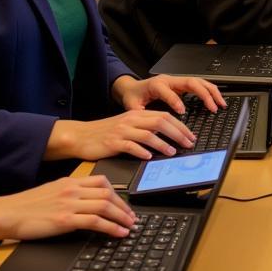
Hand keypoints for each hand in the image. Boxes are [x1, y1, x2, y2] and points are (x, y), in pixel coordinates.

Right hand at [0, 175, 135, 244]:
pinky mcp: (65, 219)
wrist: (8, 213)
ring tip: (130, 226)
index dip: (118, 193)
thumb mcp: (52, 192)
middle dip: (124, 206)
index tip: (124, 203)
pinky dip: (111, 227)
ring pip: (105, 206)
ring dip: (121, 217)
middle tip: (132, 217)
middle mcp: (72, 190)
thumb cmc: (27, 206)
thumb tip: (87, 201)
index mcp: (70, 181)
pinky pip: (95, 221)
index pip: (102, 181)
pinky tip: (118, 233)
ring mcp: (69, 204)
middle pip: (108, 193)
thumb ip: (70, 193)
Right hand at [46, 109, 198, 161]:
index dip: (180, 126)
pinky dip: (142, 151)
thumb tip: (167, 136)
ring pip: (148, 134)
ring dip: (163, 143)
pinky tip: (149, 156)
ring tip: (172, 152)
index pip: (164, 116)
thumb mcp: (127, 125)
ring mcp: (122, 130)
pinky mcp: (113, 142)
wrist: (81, 135)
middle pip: (161, 122)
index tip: (190, 135)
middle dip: (178, 133)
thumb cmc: (105, 133)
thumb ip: (145, 128)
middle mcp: (132, 119)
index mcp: (137, 114)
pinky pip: (131, 146)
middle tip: (188, 143)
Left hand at [112, 74, 225, 113]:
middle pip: (191, 82)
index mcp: (156, 84)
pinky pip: (199, 84)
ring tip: (220, 103)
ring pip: (199, 81)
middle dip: (204, 94)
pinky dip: (209, 91)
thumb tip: (148, 127)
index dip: (175, 101)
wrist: (132, 87)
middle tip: (213, 108)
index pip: (169, 91)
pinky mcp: (181, 84)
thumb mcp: (131, 106)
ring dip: (211, 92)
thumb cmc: (133, 96)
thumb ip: (139, 115)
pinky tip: (216, 100)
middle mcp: (169, 80)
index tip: (182, 112)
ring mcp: (177, 80)